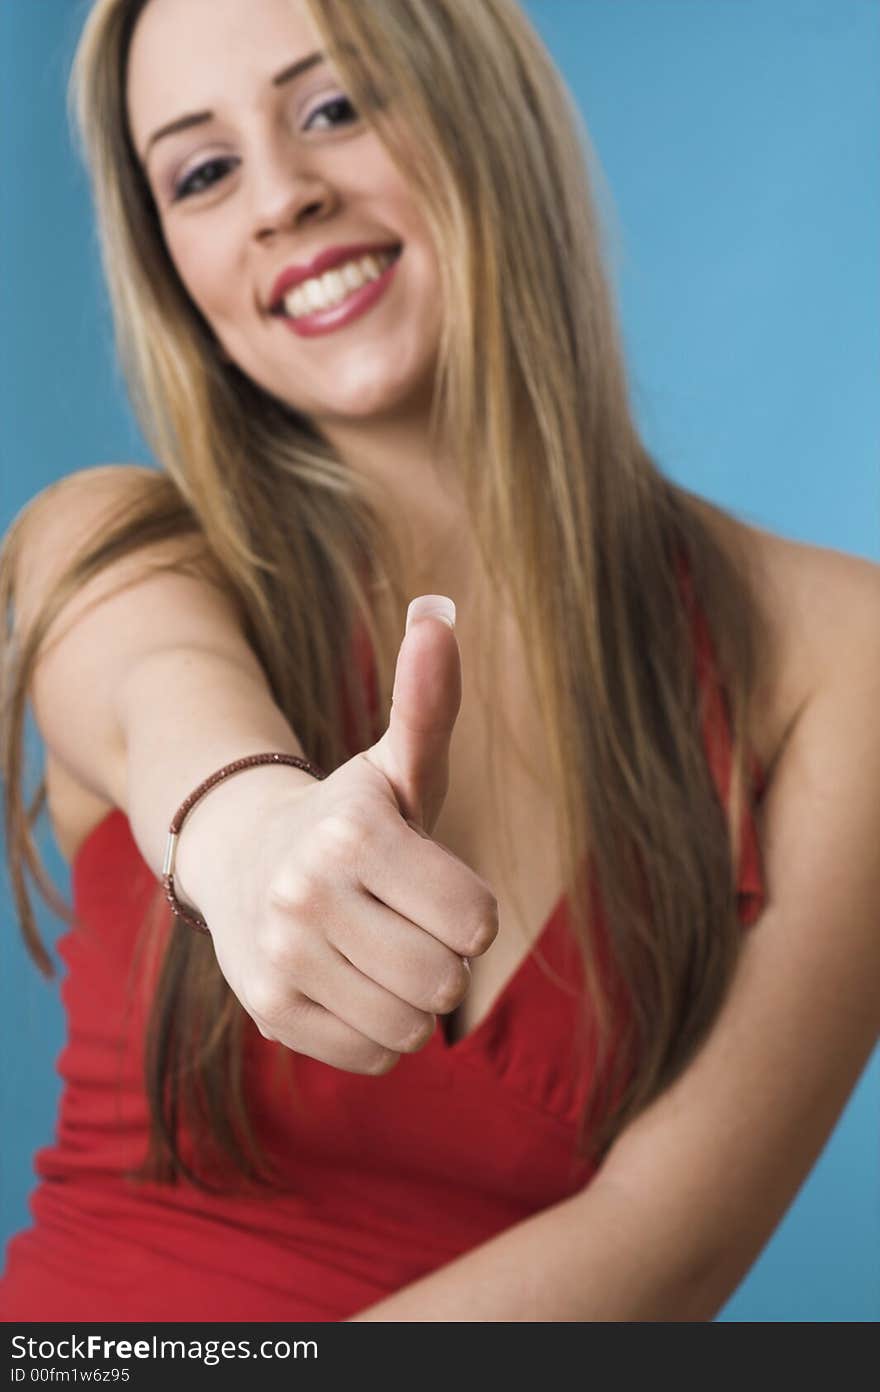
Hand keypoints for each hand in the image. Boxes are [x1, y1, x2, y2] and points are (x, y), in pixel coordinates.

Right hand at [199, 597, 498, 1072]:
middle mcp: (305, 895)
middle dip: (442, 955)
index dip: (470, 909)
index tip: (434, 884)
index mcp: (352, 830)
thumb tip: (440, 611)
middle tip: (405, 920)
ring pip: (412, 1027)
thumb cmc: (350, 817)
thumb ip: (429, 699)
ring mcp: (280, 959)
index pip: (476, 920)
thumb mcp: (397, 763)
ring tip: (379, 951)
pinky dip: (379, 1031)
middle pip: (446, 980)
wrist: (242, 857)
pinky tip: (351, 983)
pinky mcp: (268, 1013)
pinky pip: (375, 1055)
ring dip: (413, 997)